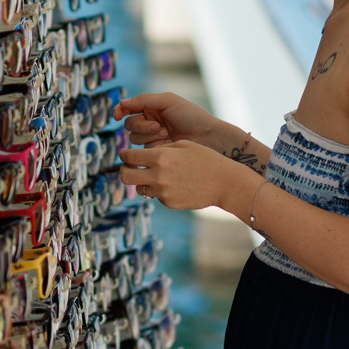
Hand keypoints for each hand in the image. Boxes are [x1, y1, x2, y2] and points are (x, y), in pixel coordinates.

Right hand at [112, 92, 228, 150]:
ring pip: (134, 138)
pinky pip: (142, 151)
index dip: (120, 110)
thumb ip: (144, 100)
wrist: (207, 137)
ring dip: (147, 135)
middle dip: (141, 125)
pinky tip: (165, 143)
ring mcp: (153, 139)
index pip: (128, 109)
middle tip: (158, 127)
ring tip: (165, 134)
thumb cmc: (191, 116)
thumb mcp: (168, 101)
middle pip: (129, 125)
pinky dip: (151, 145)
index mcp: (152, 108)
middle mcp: (150, 123)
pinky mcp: (156, 153)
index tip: (117, 114)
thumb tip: (122, 102)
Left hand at [118, 141, 238, 210]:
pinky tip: (174, 184)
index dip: (125, 154)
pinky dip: (160, 190)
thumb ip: (161, 149)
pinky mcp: (169, 203)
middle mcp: (158, 175)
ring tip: (155, 177)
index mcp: (160, 157)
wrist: (224, 182)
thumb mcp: (183, 145)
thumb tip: (143, 154)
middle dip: (124, 171)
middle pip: (125, 176)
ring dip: (143, 182)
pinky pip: (157, 196)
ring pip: (140, 189)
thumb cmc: (206, 159)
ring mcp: (163, 191)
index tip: (125, 155)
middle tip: (128, 168)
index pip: (130, 156)